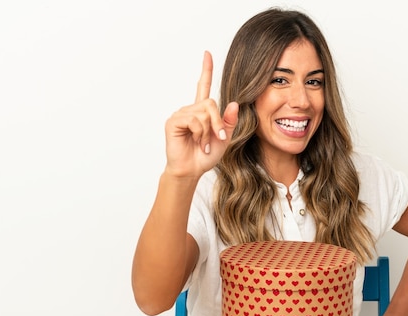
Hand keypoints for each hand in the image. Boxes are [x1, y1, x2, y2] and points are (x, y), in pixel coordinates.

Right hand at [163, 51, 238, 177]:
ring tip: (203, 144)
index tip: (207, 54)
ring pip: (204, 113)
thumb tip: (234, 103)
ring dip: (209, 131)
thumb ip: (229, 122)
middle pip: (210, 103)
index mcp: (202, 112)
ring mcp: (181, 115)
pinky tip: (196, 142)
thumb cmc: (205, 156)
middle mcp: (190, 110)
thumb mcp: (224, 138)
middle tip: (218, 138)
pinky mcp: (173, 122)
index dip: (206, 70)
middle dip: (218, 122)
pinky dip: (200, 133)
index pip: (203, 86)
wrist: (192, 170)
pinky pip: (194, 120)